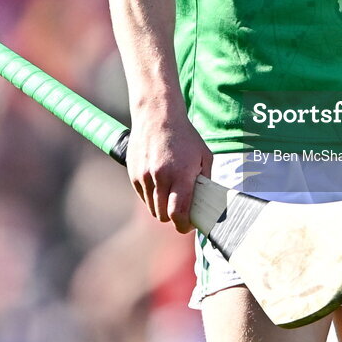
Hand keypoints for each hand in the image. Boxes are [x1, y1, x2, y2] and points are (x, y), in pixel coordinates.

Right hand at [126, 106, 212, 232]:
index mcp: (181, 174)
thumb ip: (205, 180)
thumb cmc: (185, 136)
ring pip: (152, 208)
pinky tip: (160, 183)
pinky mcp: (134, 175)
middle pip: (163, 216)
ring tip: (171, 194)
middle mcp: (161, 178)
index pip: (177, 213)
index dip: (183, 225)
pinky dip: (151, 197)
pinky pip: (143, 197)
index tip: (189, 225)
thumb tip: (207, 203)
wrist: (158, 116)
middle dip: (173, 217)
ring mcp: (145, 177)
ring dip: (161, 207)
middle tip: (181, 210)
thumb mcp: (203, 155)